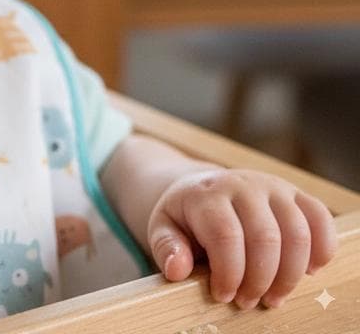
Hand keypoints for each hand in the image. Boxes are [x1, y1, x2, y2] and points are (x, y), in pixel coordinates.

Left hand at [148, 168, 337, 308]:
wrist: (201, 188)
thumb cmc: (185, 216)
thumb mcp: (163, 228)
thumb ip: (166, 247)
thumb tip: (176, 270)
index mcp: (207, 193)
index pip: (225, 236)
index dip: (229, 274)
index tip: (223, 296)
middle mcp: (241, 184)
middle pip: (265, 238)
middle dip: (259, 280)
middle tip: (248, 302)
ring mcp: (272, 186)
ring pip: (297, 233)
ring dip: (289, 275)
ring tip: (273, 296)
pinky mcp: (295, 193)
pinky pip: (320, 218)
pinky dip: (322, 248)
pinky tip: (309, 271)